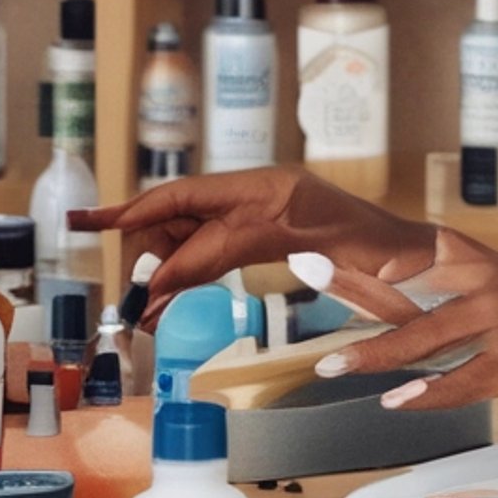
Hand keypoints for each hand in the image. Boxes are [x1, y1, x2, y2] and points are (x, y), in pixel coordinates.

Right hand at [68, 167, 436, 321]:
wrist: (412, 257)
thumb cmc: (370, 242)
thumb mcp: (294, 242)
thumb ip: (228, 253)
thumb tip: (166, 278)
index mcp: (261, 186)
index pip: (179, 196)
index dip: (129, 210)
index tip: (85, 220)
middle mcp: (254, 196)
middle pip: (176, 221)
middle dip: (149, 257)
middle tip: (138, 302)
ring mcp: (259, 218)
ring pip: (189, 242)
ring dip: (166, 275)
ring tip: (150, 312)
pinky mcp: (267, 240)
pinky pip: (212, 255)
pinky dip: (189, 278)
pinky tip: (174, 301)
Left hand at [310, 228, 497, 415]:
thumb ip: (466, 293)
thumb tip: (416, 307)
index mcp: (483, 265)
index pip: (411, 256)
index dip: (363, 254)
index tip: (319, 243)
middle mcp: (486, 286)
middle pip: (405, 288)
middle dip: (351, 283)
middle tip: (303, 267)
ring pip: (425, 340)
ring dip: (374, 354)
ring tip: (330, 365)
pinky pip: (463, 381)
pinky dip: (429, 394)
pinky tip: (398, 402)